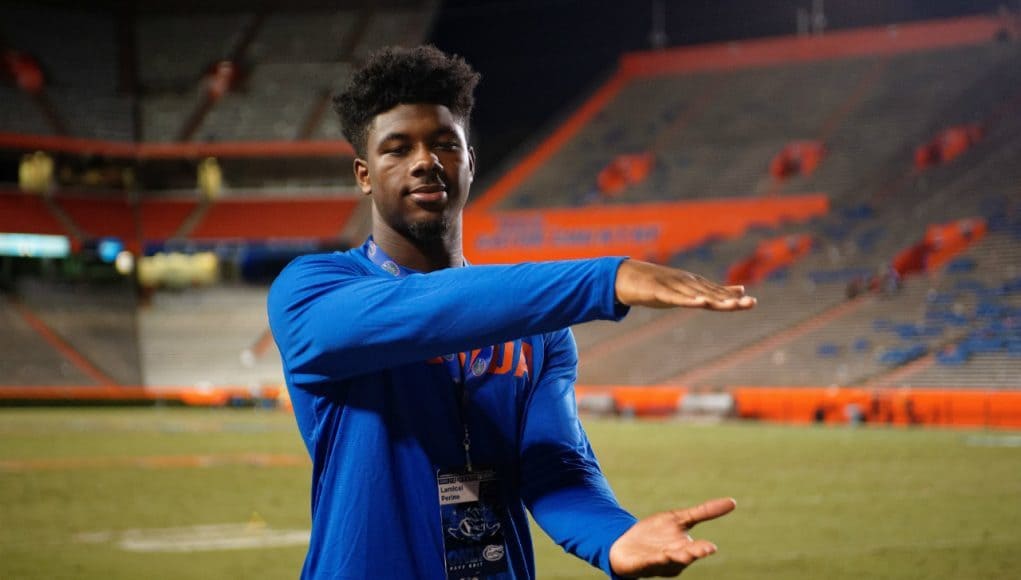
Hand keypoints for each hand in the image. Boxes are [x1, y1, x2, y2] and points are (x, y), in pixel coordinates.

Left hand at [609, 498, 735, 577]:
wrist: (625, 544)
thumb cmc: (655, 533)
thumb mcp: (679, 519)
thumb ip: (704, 512)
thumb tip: (733, 502)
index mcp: (685, 549)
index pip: (696, 549)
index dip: (702, 548)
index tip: (711, 547)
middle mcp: (674, 559)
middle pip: (684, 557)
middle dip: (691, 554)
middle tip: (701, 551)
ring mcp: (657, 563)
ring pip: (667, 561)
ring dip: (672, 558)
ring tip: (674, 553)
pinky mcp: (640, 564)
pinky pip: (647, 563)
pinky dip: (652, 560)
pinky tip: (656, 557)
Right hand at [615, 260, 755, 309]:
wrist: (627, 277)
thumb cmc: (658, 285)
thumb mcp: (687, 290)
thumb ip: (713, 291)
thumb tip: (741, 290)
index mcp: (693, 285)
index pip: (717, 293)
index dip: (733, 299)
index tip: (752, 303)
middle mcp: (686, 284)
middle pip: (711, 294)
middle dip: (730, 300)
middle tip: (750, 303)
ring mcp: (673, 287)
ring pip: (696, 295)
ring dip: (714, 300)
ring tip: (731, 305)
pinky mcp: (658, 292)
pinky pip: (674, 298)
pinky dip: (688, 300)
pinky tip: (700, 303)